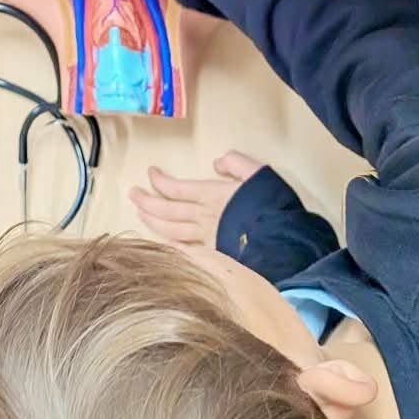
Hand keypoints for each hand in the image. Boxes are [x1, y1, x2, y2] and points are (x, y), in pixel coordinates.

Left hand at [128, 151, 263, 247]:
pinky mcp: (215, 256)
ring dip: (152, 222)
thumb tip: (216, 162)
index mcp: (211, 195)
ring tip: (139, 214)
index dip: (159, 181)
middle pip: (166, 211)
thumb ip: (235, 163)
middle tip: (132, 194)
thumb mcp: (257, 172)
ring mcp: (207, 239)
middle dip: (146, 201)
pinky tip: (162, 244)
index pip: (175, 188)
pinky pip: (185, 251)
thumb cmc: (273, 205)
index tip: (150, 173)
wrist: (286, 242)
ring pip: (171, 231)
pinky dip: (170, 246)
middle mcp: (203, 217)